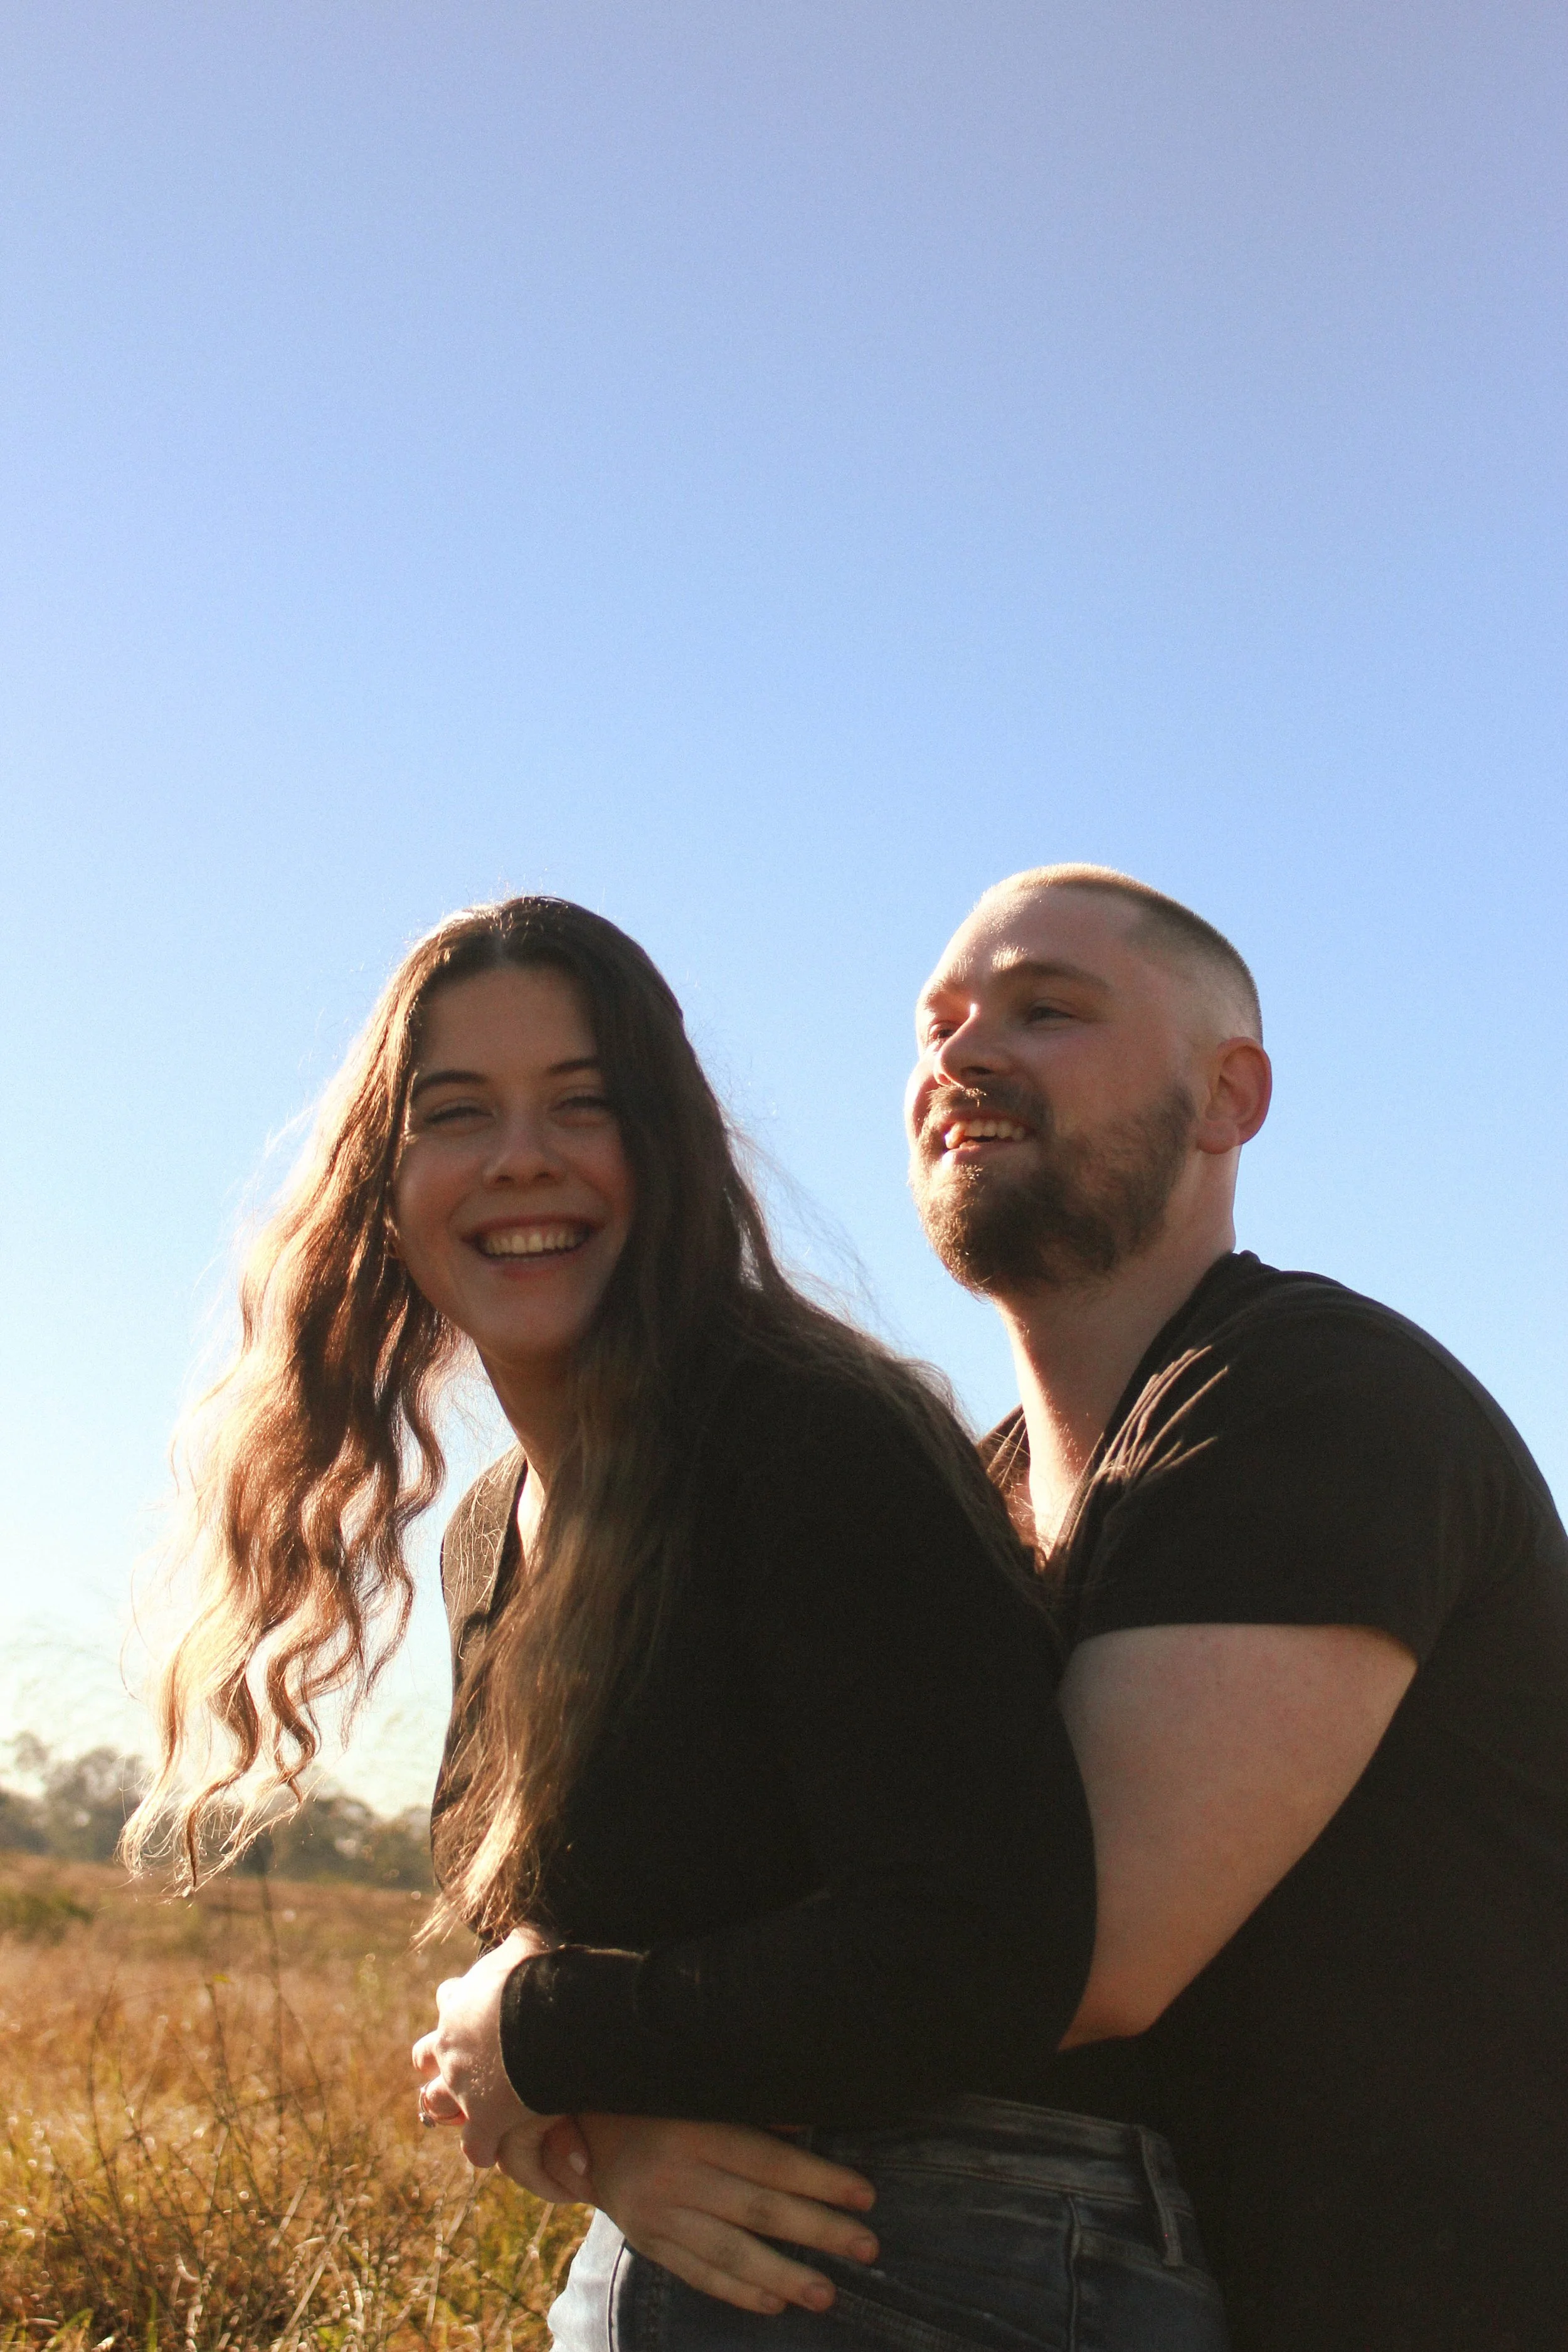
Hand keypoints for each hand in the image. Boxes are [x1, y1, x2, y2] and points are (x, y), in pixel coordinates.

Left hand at [412, 1925, 558, 2168]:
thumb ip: (523, 1938)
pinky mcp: (483, 2120)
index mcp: (459, 2001)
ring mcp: (462, 2086)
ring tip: (467, 2111)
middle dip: (437, 2060)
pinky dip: (482, 2149)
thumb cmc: (537, 1977)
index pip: (448, 1997)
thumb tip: (528, 1928)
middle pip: (424, 2054)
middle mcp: (450, 2045)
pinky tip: (492, 2151)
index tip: (478, 2009)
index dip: (460, 2003)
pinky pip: (474, 2146)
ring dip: (448, 2107)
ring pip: (434, 2103)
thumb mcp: (530, 1943)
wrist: (542, 2022)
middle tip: (460, 2064)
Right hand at [539, 2115, 879, 2314]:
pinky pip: (698, 2274)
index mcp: (695, 2130)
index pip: (769, 2160)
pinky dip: (738, 2291)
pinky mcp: (647, 2244)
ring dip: (784, 2276)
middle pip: (759, 2209)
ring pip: (731, 2253)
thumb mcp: (699, 2094)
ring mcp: (658, 2216)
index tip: (866, 2195)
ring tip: (828, 2293)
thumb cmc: (658, 2103)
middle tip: (868, 2247)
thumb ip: (752, 2112)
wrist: (583, 2131)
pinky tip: (774, 2303)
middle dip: (818, 2230)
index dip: (820, 2178)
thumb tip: (809, 2127)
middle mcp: (675, 2176)